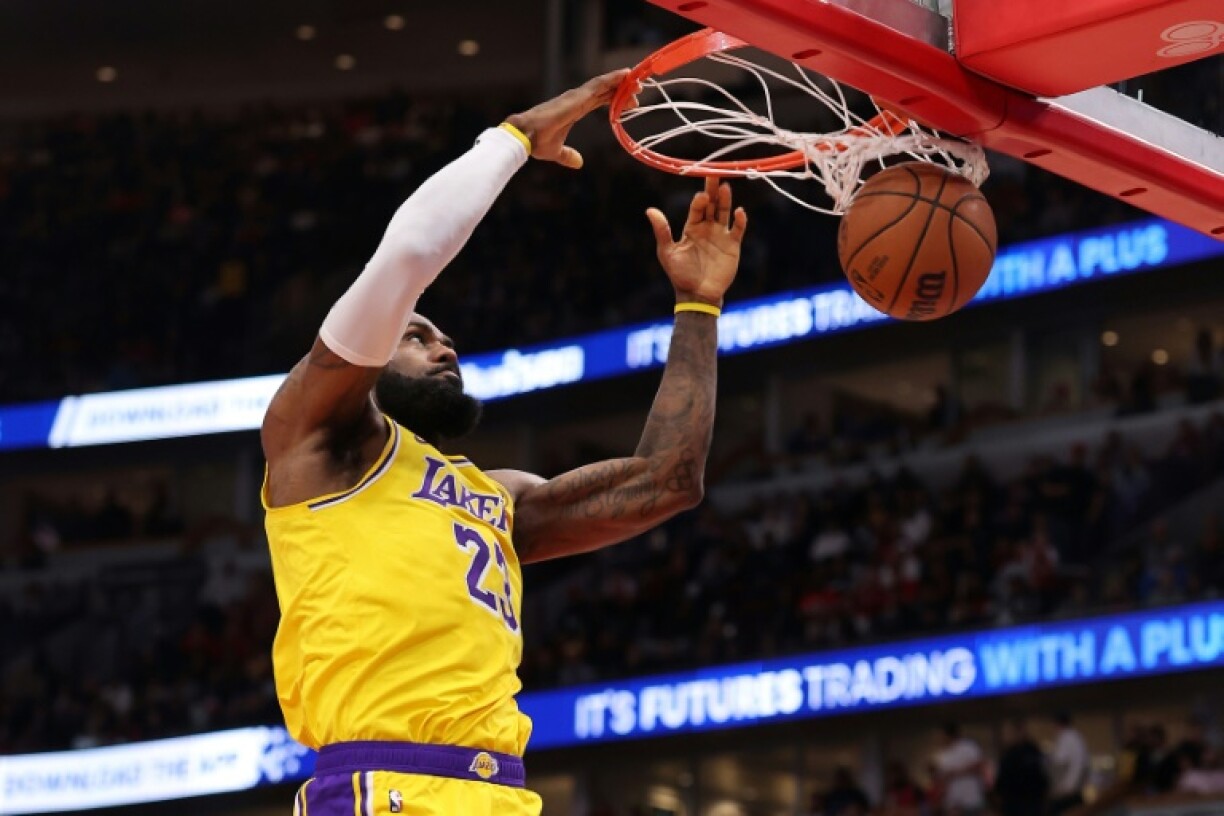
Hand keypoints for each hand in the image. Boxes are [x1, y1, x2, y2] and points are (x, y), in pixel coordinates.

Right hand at [505, 69, 629, 169]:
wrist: (525, 136)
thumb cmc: (537, 142)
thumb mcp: (557, 152)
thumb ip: (568, 155)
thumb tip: (578, 163)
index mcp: (574, 110)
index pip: (598, 101)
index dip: (614, 100)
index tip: (630, 103)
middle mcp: (576, 100)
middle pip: (604, 91)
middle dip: (621, 89)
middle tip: (638, 89)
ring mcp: (576, 96)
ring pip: (603, 84)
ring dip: (620, 81)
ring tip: (636, 78)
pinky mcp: (577, 97)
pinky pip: (599, 84)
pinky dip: (612, 79)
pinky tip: (625, 75)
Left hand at [646, 178, 747, 306]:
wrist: (697, 295)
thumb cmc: (680, 275)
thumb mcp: (667, 252)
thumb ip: (662, 231)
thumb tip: (649, 210)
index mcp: (692, 227)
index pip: (697, 208)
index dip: (699, 200)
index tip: (701, 195)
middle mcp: (707, 228)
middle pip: (712, 204)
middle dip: (713, 190)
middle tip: (715, 174)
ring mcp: (720, 235)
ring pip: (724, 212)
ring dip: (725, 200)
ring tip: (726, 187)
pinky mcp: (733, 245)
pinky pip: (737, 229)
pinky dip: (740, 220)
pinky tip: (739, 212)